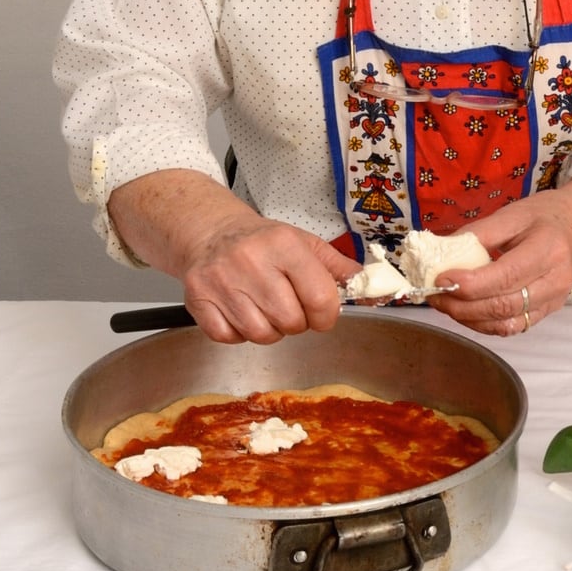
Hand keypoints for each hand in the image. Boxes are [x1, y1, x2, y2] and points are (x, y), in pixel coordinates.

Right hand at [178, 214, 361, 344]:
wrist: (211, 232)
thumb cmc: (263, 242)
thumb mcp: (304, 244)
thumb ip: (337, 268)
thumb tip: (374, 290)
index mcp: (283, 245)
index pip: (320, 297)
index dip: (326, 315)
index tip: (321, 313)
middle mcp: (251, 261)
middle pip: (290, 321)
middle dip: (295, 322)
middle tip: (288, 307)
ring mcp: (222, 282)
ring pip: (261, 335)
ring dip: (268, 330)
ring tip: (264, 308)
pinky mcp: (198, 299)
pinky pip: (229, 338)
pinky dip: (238, 334)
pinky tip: (240, 312)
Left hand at [431, 191, 571, 337]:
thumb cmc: (543, 217)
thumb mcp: (512, 214)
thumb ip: (477, 234)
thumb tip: (440, 252)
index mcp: (548, 249)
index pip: (506, 276)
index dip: (470, 283)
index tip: (440, 279)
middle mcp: (555, 280)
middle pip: (504, 305)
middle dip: (462, 305)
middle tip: (434, 295)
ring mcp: (554, 301)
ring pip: (506, 323)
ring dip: (469, 318)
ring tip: (444, 304)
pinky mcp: (546, 313)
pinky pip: (512, 327)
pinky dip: (483, 323)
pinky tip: (465, 311)